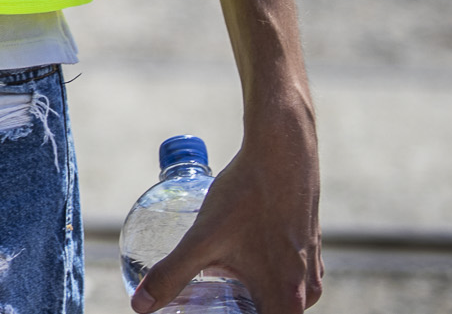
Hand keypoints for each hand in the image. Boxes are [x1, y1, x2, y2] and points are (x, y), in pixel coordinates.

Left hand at [130, 110, 322, 312]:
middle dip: (237, 311)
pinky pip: (286, 278)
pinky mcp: (309, 251)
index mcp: (287, 300)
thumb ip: (170, 275)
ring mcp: (311, 271)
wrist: (282, 154)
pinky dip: (262, 280)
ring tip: (214, 289)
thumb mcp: (202, 240)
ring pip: (278, 299)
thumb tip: (139, 306)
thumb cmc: (246, 197)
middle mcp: (307, 293)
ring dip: (251, 299)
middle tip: (204, 304)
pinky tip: (234, 265)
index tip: (207, 312)